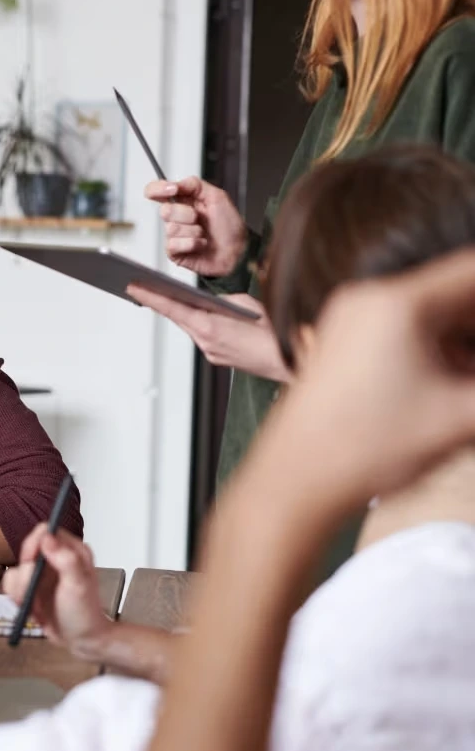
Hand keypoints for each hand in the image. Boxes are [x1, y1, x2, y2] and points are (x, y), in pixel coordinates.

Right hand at [3, 526, 111, 660]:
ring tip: (32, 605)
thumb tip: (47, 536)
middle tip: (31, 591)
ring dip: (19, 588)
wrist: (82, 640)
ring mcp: (42, 573)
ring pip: (16, 568)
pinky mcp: (32, 587)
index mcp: (71, 551)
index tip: (31, 563)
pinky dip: (16, 596)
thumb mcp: (78, 586)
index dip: (34, 545)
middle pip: (26, 550)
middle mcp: (55, 558)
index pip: (45, 532)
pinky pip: (12, 583)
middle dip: (25, 573)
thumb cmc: (85, 614)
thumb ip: (65, 559)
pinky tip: (30, 608)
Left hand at [127, 285, 289, 381]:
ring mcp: (211, 352)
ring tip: (164, 295)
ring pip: (190, 327)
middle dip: (160, 301)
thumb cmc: (273, 332)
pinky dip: (198, 323)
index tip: (132, 286)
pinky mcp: (218, 357)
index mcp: (208, 326)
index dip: (150, 296)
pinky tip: (197, 314)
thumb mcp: (246, 304)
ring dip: (180, 312)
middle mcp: (205, 341)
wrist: (291, 362)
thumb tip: (209, 300)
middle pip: (177, 317)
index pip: (172, 308)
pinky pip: (203, 336)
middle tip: (140, 286)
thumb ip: (222, 300)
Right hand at [144, 177, 247, 277]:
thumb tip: (175, 183)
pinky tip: (200, 245)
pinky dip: (192, 244)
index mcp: (183, 201)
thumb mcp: (218, 197)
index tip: (173, 190)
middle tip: (199, 218)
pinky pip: (173, 244)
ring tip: (204, 234)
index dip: (158, 188)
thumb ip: (194, 185)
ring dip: (193, 231)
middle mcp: (176, 217)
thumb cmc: (230, 227)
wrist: (238, 251)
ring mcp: (174, 235)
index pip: (156, 191)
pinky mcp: (174, 251)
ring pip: (171, 228)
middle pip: (164, 210)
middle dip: (186, 214)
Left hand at [253, 248, 474, 513]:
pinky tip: (458, 382)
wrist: (293, 481)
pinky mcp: (345, 346)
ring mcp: (351, 321)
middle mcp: (368, 299)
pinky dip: (444, 350)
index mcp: (397, 302)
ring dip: (467, 342)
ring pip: (436, 315)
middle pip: (457, 292)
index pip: (473, 269)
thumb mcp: (462, 418)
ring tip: (463, 386)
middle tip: (471, 376)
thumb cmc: (369, 449)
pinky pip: (410, 332)